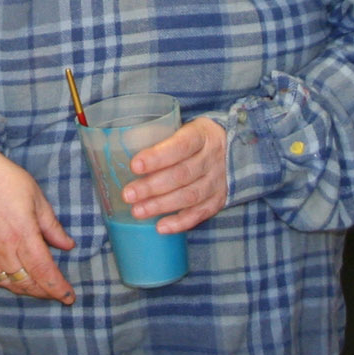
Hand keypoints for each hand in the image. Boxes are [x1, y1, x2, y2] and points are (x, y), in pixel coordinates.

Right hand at [0, 148, 74, 303]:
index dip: (58, 288)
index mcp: (23, 235)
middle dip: (45, 292)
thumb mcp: (35, 196)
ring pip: (9, 284)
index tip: (69, 297)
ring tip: (38, 289)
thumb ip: (51, 226)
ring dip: (26, 290)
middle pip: (27, 283)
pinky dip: (6, 284)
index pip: (44, 272)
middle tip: (57, 293)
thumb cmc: (2, 179)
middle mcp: (4, 250)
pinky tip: (13, 281)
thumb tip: (68, 245)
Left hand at [121, 118, 227, 235]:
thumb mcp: (184, 127)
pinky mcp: (219, 199)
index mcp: (201, 135)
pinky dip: (180, 222)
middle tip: (128, 194)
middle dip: (152, 186)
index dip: (157, 157)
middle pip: (182, 174)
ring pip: (190, 196)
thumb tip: (120, 147)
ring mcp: (217, 180)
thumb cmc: (195, 138)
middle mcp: (212, 158)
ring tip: (137, 211)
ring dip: (161, 206)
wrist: (233, 147)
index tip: (134, 165)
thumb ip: (161, 136)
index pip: (180, 146)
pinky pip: (200, 213)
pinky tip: (160, 227)